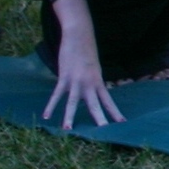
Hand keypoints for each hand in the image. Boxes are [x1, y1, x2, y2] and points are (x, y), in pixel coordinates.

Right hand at [43, 13, 123, 129]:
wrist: (79, 36)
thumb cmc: (87, 52)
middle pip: (95, 104)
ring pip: (72, 102)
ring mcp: (76, 81)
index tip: (122, 123)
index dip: (115, 112)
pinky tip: (46, 116)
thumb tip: (92, 93)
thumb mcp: (95, 69)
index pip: (109, 100)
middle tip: (103, 132)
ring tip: (68, 129)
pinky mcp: (64, 77)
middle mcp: (89, 83)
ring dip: (69, 116)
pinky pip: (56, 94)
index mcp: (99, 82)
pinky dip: (51, 105)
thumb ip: (93, 82)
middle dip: (99, 119)